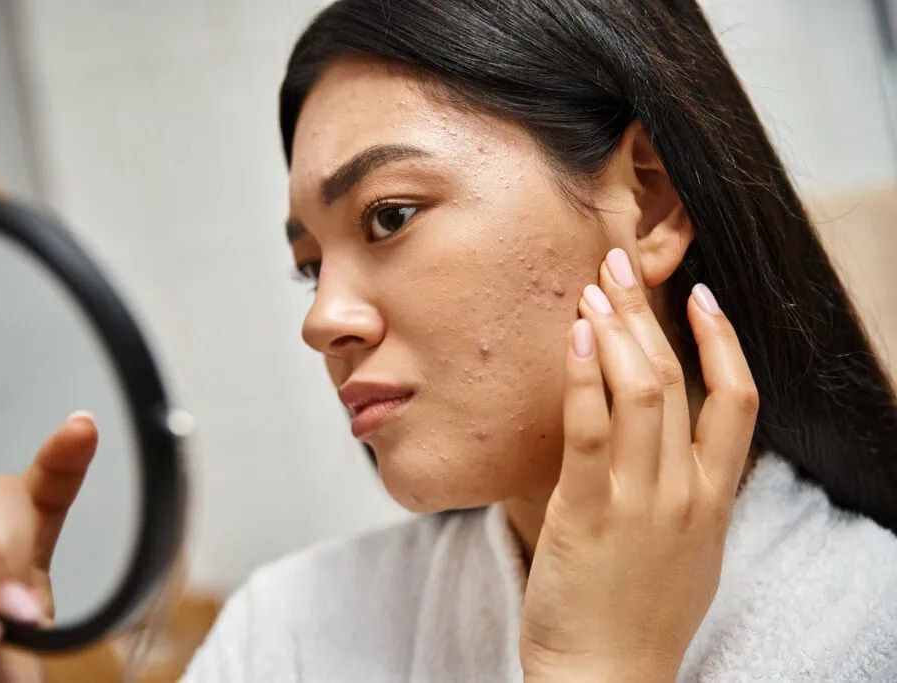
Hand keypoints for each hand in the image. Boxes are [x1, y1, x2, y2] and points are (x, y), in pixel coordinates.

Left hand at [519, 248, 757, 681]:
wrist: (608, 681)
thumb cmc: (638, 615)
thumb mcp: (687, 550)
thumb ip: (688, 495)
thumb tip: (671, 448)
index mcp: (713, 500)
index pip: (737, 401)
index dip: (722, 341)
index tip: (699, 296)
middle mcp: (685, 493)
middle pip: (678, 380)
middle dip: (649, 313)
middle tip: (621, 265)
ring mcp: (640, 502)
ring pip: (642, 393)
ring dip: (618, 329)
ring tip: (593, 287)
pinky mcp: (588, 515)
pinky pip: (589, 432)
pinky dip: (585, 377)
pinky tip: (576, 337)